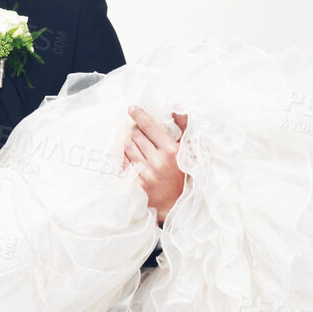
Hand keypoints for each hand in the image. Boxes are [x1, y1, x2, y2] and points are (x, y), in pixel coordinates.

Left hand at [124, 106, 187, 224]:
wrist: (175, 203)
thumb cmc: (182, 174)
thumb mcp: (188, 150)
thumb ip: (184, 127)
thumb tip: (176, 108)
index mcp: (171, 151)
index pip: (150, 126)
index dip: (139, 115)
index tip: (132, 109)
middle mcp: (157, 161)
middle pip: (136, 135)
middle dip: (136, 130)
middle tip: (139, 132)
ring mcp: (145, 173)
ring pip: (127, 146)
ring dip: (129, 142)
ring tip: (136, 144)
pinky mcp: (136, 183)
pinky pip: (123, 162)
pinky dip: (125, 156)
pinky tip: (131, 156)